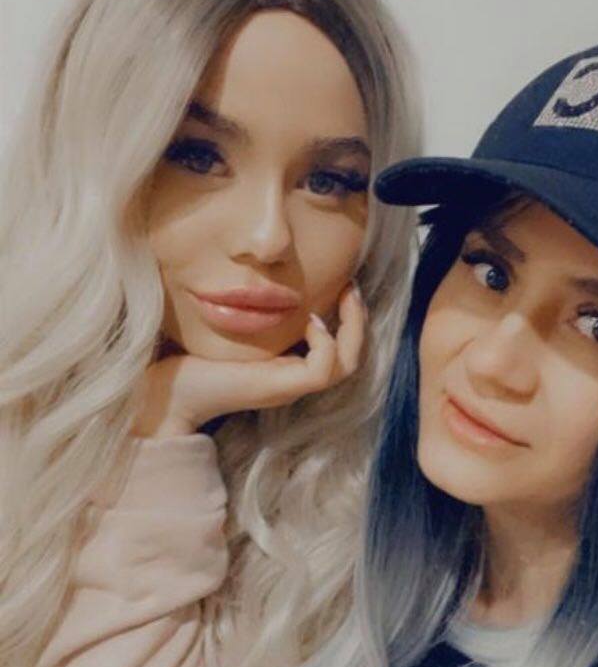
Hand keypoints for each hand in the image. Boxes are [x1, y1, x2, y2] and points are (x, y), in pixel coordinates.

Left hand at [131, 283, 366, 437]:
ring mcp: (291, 385)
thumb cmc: (192, 358)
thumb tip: (260, 273)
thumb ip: (253, 308)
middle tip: (351, 287)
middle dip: (358, 320)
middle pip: (352, 358)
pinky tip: (310, 319)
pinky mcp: (282, 387)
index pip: (338, 349)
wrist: (170, 393)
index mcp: (287, 366)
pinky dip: (325, 342)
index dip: (348, 319)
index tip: (342, 284)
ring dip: (351, 329)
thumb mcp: (233, 326)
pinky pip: (323, 369)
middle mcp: (295, 378)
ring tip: (342, 297)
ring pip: (347, 365)